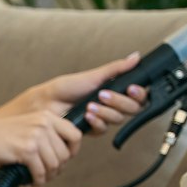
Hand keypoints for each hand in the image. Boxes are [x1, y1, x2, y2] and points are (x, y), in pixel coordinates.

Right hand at [0, 107, 84, 186]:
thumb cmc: (1, 133)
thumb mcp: (29, 124)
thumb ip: (46, 133)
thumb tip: (63, 154)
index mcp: (47, 116)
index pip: (75, 134)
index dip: (73, 151)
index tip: (64, 158)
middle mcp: (44, 124)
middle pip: (65, 154)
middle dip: (58, 168)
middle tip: (48, 174)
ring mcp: (36, 137)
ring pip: (54, 165)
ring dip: (48, 176)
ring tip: (40, 179)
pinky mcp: (26, 150)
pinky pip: (40, 171)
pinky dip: (38, 181)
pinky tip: (32, 182)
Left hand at [18, 52, 150, 133]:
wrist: (47, 102)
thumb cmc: (66, 88)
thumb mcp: (93, 75)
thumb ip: (117, 69)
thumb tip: (135, 57)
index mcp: (115, 91)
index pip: (138, 96)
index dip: (139, 94)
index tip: (131, 88)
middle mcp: (112, 105)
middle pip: (132, 109)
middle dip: (119, 102)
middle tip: (103, 95)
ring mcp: (103, 118)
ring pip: (118, 119)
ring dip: (105, 111)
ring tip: (89, 105)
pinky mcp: (93, 129)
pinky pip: (103, 129)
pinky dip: (96, 121)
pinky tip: (86, 115)